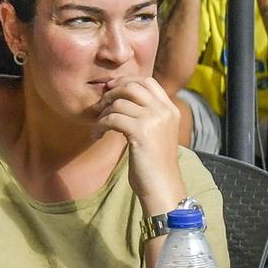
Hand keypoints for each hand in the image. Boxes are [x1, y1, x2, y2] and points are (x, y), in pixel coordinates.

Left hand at [97, 77, 185, 214]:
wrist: (162, 185)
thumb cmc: (155, 164)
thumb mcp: (158, 133)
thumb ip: (149, 115)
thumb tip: (123, 100)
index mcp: (171, 109)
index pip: (148, 81)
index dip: (126, 81)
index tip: (111, 91)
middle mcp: (165, 111)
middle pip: (133, 86)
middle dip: (112, 93)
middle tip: (101, 106)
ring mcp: (154, 120)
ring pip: (119, 102)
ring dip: (103, 113)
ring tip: (99, 125)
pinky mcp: (141, 131)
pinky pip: (112, 118)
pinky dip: (100, 125)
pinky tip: (97, 135)